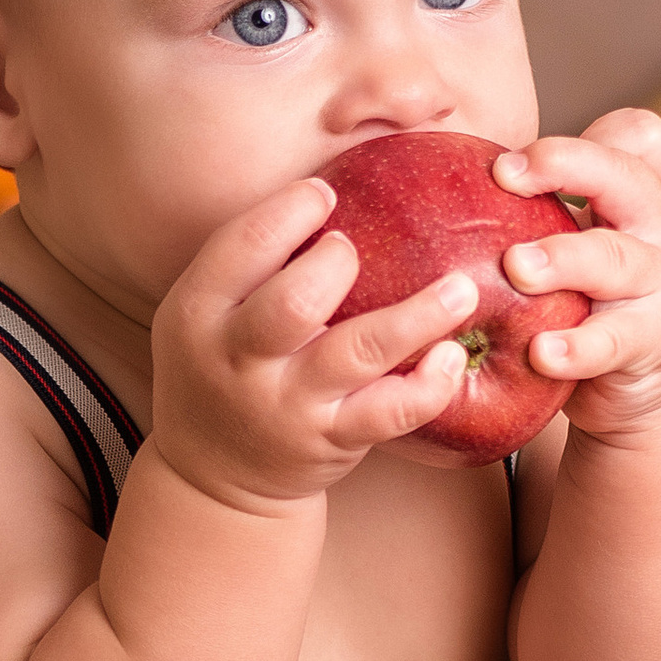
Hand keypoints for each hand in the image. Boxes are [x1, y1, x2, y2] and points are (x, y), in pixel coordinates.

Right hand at [151, 178, 475, 509]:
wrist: (213, 475)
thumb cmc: (224, 368)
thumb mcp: (207, 314)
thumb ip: (251, 263)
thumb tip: (332, 185)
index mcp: (198, 311)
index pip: (242, 246)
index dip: (291, 210)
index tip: (325, 193)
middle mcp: (238, 360)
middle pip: (295, 301)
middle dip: (338, 264)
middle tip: (359, 248)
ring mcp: (287, 404)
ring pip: (358, 352)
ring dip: (417, 315)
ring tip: (462, 289)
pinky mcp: (332, 440)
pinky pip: (389, 412)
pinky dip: (429, 385)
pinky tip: (453, 357)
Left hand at [490, 110, 660, 438]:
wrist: (651, 393)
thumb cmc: (593, 301)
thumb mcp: (578, 244)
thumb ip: (537, 210)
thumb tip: (432, 182)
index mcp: (639, 192)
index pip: (636, 135)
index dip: (579, 138)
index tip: (507, 164)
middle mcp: (660, 225)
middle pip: (626, 176)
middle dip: (565, 166)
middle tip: (504, 177)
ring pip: (616, 259)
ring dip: (563, 259)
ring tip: (517, 267)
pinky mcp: (655, 340)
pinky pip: (615, 339)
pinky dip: (577, 347)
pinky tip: (541, 352)